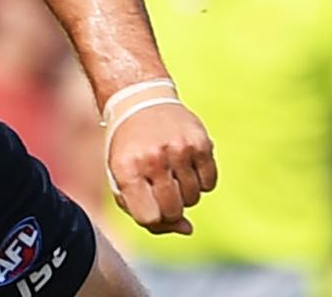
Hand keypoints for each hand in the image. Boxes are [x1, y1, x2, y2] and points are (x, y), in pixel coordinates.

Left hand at [108, 103, 215, 234]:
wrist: (140, 101)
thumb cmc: (129, 148)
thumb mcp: (122, 178)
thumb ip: (144, 211)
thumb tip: (187, 229)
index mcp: (127, 169)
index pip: (149, 218)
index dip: (152, 217)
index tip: (149, 204)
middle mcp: (153, 159)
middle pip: (173, 211)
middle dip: (168, 208)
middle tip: (160, 189)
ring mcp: (178, 149)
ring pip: (193, 199)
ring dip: (184, 194)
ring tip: (171, 173)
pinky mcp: (200, 143)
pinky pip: (210, 184)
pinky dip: (200, 182)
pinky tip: (186, 165)